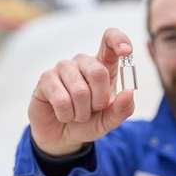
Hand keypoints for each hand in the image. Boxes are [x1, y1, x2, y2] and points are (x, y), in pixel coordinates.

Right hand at [28, 29, 134, 155]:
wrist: (63, 135)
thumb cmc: (90, 121)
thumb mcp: (110, 119)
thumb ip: (122, 109)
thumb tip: (129, 93)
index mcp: (104, 65)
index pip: (110, 40)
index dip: (119, 40)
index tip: (127, 52)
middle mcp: (84, 61)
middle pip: (98, 72)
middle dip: (99, 100)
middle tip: (94, 109)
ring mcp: (64, 67)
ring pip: (80, 91)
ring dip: (82, 112)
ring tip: (78, 114)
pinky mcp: (46, 78)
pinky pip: (62, 100)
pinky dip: (67, 115)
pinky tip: (64, 114)